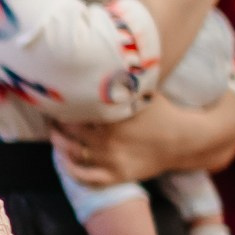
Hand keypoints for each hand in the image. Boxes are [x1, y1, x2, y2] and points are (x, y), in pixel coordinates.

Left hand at [54, 87, 234, 186]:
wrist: (184, 140)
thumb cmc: (160, 111)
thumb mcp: (141, 89)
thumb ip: (119, 79)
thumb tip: (99, 55)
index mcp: (112, 117)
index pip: (74, 111)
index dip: (60, 106)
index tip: (54, 99)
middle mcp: (108, 140)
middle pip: (68, 133)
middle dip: (55, 125)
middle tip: (50, 116)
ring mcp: (111, 160)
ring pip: (72, 155)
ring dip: (58, 145)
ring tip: (54, 135)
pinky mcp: (117, 176)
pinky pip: (87, 179)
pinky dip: (71, 171)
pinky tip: (64, 161)